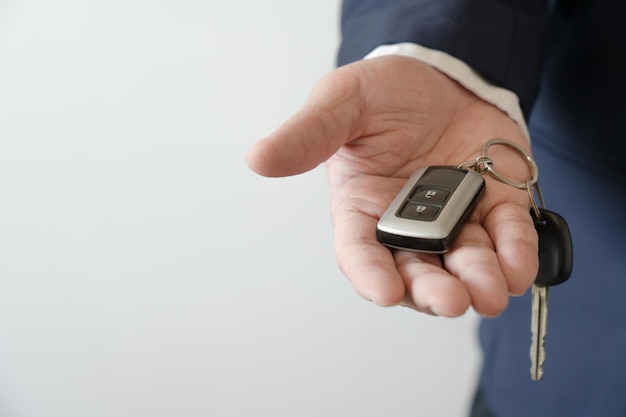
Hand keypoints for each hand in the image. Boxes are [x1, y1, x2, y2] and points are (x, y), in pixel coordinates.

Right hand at [246, 55, 537, 316]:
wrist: (442, 73)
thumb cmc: (386, 91)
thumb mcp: (341, 102)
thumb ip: (307, 134)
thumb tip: (259, 158)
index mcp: (363, 207)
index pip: (361, 252)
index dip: (370, 275)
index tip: (383, 291)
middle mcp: (407, 224)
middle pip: (415, 270)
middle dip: (431, 290)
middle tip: (447, 299)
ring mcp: (454, 219)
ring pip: (463, 263)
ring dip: (478, 282)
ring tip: (489, 291)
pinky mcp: (495, 205)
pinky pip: (506, 236)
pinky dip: (514, 255)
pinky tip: (517, 269)